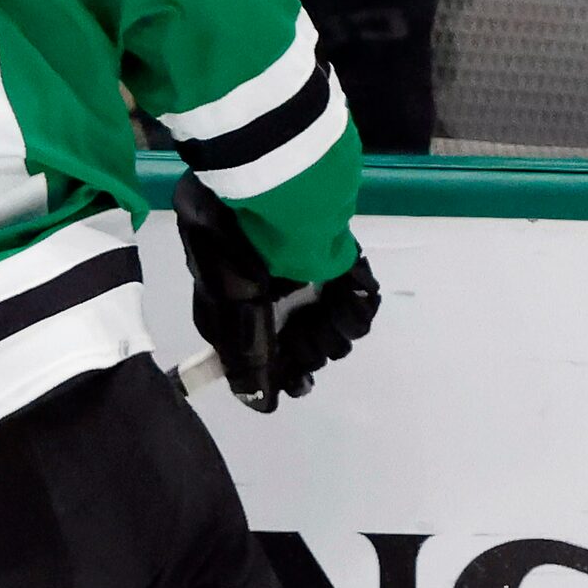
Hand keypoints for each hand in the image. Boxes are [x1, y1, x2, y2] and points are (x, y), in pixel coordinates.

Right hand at [172, 174, 379, 411]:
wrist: (267, 184)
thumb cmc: (234, 245)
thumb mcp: (229, 305)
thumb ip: (247, 357)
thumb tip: (259, 404)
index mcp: (237, 306)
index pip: (264, 352)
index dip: (284, 372)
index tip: (300, 384)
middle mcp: (271, 297)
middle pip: (303, 345)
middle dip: (311, 351)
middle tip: (312, 344)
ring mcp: (304, 280)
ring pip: (333, 328)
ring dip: (336, 331)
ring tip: (332, 318)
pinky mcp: (335, 263)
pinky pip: (356, 300)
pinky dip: (357, 308)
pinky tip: (352, 303)